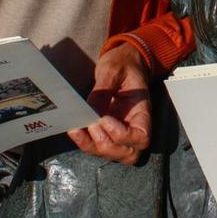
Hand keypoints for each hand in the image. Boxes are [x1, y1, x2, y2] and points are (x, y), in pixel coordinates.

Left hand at [66, 43, 151, 164]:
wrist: (121, 63)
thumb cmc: (123, 64)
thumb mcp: (113, 70)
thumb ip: (103, 90)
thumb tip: (89, 110)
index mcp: (142, 112)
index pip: (141, 137)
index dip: (123, 136)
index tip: (105, 119)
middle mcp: (134, 127)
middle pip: (128, 154)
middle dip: (107, 145)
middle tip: (91, 125)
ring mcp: (120, 133)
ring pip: (111, 155)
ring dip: (92, 147)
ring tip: (78, 129)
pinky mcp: (106, 133)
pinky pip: (97, 147)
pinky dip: (84, 143)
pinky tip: (74, 130)